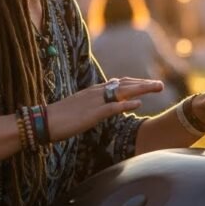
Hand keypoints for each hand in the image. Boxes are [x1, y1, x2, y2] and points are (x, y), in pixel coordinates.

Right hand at [44, 77, 162, 141]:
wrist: (44, 122)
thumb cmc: (60, 118)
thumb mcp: (81, 108)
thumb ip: (95, 106)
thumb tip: (107, 107)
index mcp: (94, 91)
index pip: (119, 84)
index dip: (135, 83)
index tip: (148, 84)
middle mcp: (96, 92)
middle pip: (125, 85)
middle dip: (144, 84)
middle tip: (160, 84)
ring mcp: (95, 102)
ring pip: (123, 92)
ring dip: (142, 89)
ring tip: (157, 88)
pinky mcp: (92, 113)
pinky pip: (112, 107)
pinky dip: (126, 104)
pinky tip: (139, 104)